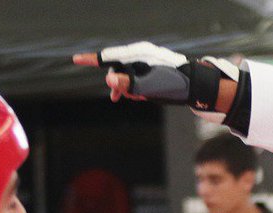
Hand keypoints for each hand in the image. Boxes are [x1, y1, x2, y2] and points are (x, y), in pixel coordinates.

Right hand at [72, 42, 237, 111]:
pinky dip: (137, 89)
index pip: (109, 57)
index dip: (91, 60)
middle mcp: (142, 55)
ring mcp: (148, 62)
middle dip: (117, 84)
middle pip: (118, 69)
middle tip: (118, 98)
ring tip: (138, 97)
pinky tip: (143, 96)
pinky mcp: (154, 70)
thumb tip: (109, 82)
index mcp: (139, 54)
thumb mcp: (149, 87)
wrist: (196, 85)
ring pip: (128, 76)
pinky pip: (138, 79)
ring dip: (128, 89)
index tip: (76, 60)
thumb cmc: (173, 84)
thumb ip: (128, 85)